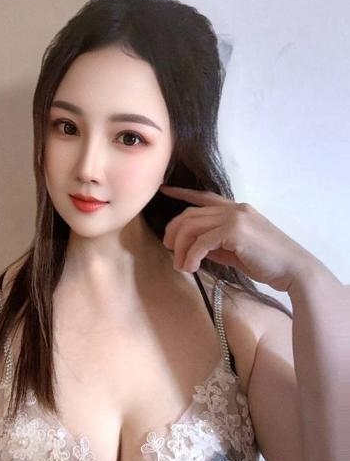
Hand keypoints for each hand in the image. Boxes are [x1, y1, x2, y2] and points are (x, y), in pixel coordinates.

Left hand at [159, 185, 317, 291]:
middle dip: (174, 233)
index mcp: (237, 209)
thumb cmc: (268, 263)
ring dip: (181, 248)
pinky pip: (201, 242)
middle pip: (190, 214)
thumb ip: (216, 246)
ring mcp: (235, 217)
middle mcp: (234, 208)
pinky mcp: (235, 231)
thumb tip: (194, 249)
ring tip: (182, 266)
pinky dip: (191, 256)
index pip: (204, 196)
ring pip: (191, 227)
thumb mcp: (236, 251)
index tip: (165, 190)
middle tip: (170, 251)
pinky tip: (191, 267)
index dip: (182, 192)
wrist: (295, 270)